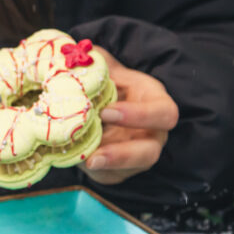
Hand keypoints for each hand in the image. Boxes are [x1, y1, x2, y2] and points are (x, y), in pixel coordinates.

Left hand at [79, 47, 178, 184]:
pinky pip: (110, 175)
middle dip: (123, 154)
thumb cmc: (104, 78)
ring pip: (129, 169)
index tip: (106, 112)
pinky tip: (76, 161)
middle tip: (94, 153)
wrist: (94, 98)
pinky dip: (94, 170)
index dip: (139, 116)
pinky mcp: (119, 170)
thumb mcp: (102, 64)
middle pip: (150, 152)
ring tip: (85, 163)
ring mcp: (136, 154)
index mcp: (154, 101)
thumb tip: (71, 57)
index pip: (162, 113)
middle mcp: (152, 132)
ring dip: (106, 168)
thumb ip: (92, 61)